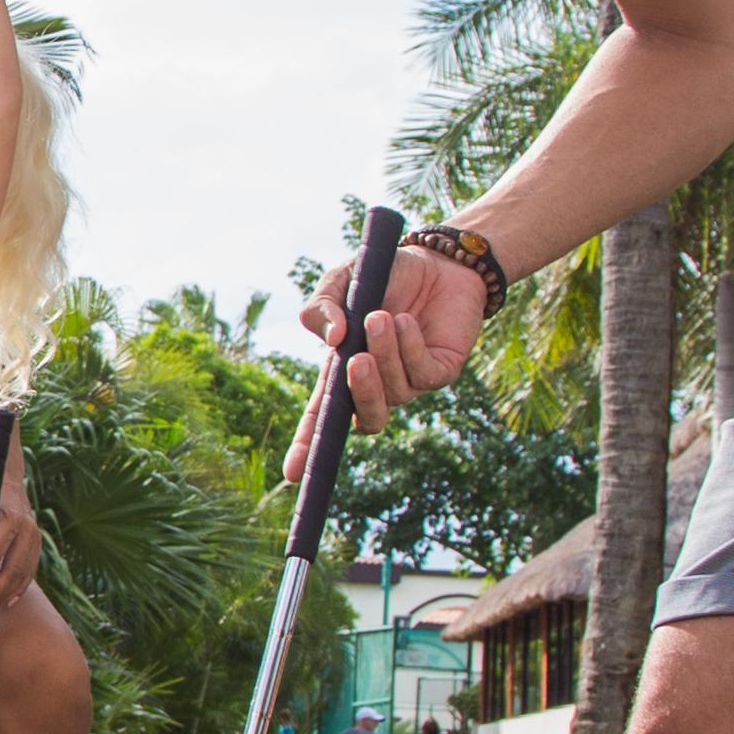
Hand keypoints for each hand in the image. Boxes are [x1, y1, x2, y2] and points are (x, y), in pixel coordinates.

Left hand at [0, 465, 43, 607]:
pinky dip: (20, 588)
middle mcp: (28, 529)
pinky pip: (31, 571)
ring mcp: (36, 537)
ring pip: (24, 573)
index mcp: (11, 518)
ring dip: (8, 593)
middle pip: (13, 568)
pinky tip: (8, 601)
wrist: (8, 481)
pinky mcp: (38, 544)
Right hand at [287, 240, 495, 464]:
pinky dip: (410, 347)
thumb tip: (334, 340)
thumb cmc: (384, 275)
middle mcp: (378, 383)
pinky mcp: (442, 371)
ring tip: (382, 316)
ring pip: (396, 392)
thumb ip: (322, 307)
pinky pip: (423, 374)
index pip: (324, 417)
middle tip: (357, 360)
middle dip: (362, 393)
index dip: (308, 446)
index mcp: (344, 369)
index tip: (291, 473)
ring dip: (385, 354)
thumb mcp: (340, 283)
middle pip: (367, 418)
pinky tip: (407, 321)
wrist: (437, 259)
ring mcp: (411, 380)